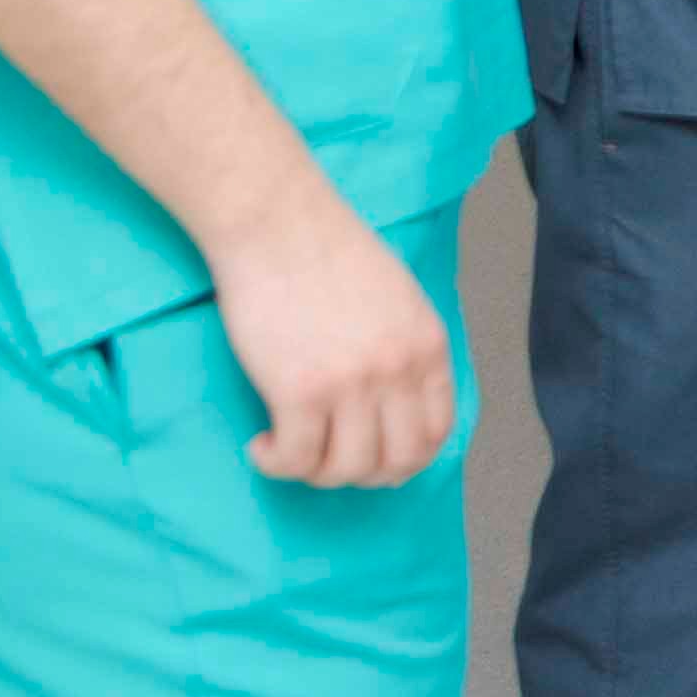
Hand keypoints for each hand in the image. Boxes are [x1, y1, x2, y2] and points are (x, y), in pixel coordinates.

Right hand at [204, 202, 455, 487]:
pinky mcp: (299, 391)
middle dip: (362, 475)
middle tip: (327, 460)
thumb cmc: (327, 250)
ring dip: (315, 473)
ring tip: (290, 448)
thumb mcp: (397, 296)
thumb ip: (405, 348)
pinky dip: (277, 464)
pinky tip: (262, 444)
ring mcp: (352, 383)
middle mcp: (398, 370)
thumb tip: (395, 403)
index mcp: (428, 346)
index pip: (435, 433)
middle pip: (397, 462)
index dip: (404, 460)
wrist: (276, 220)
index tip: (372, 458)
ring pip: (346, 469)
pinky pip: (296, 459)